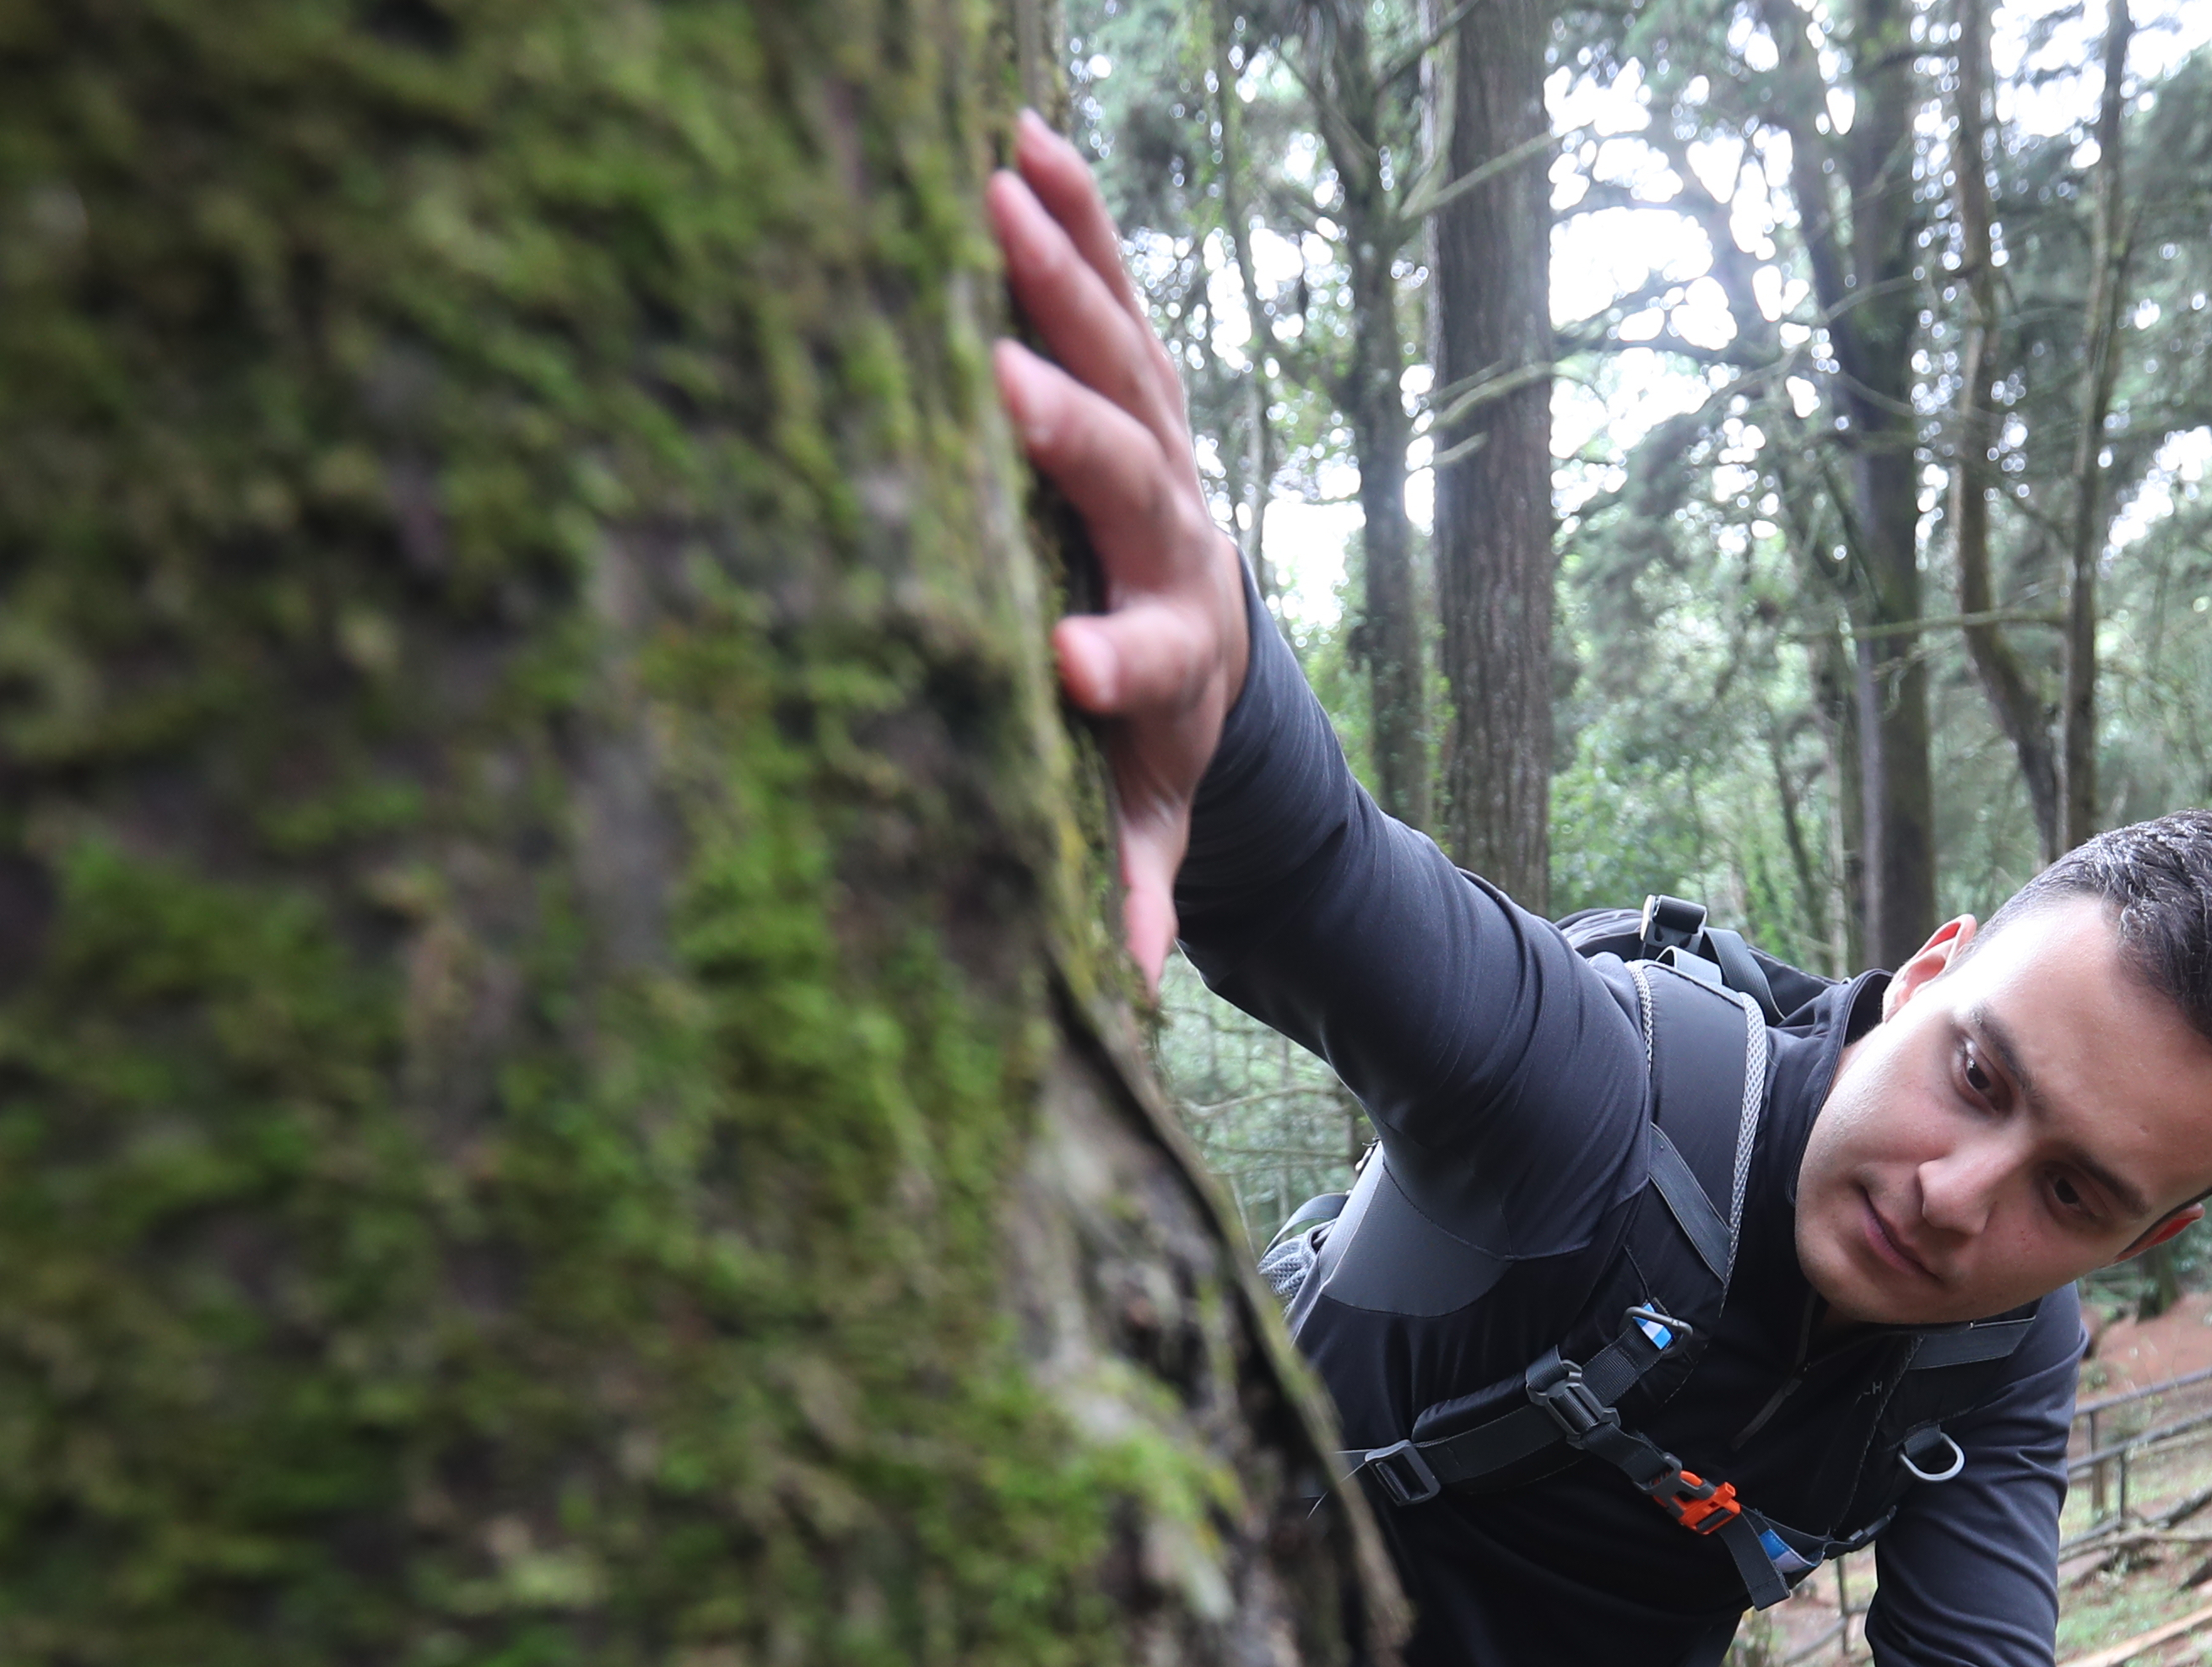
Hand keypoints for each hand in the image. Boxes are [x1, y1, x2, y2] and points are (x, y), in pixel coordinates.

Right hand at [985, 112, 1250, 985]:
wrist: (1214, 641)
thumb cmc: (1155, 734)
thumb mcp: (1142, 814)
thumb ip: (1132, 880)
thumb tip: (1121, 982)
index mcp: (1175, 654)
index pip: (1147, 661)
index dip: (1114, 664)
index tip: (1066, 665)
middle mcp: (1180, 538)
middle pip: (1135, 478)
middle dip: (1074, 426)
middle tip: (1005, 370)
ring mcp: (1169, 448)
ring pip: (1127, 356)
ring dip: (1068, 276)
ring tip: (997, 190)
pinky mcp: (1145, 382)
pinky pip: (1114, 289)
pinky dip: (1079, 218)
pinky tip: (1019, 139)